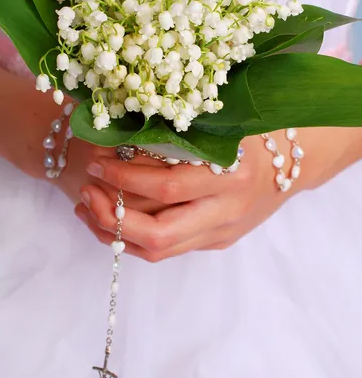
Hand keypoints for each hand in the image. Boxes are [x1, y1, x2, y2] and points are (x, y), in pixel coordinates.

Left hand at [75, 127, 361, 261]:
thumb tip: (118, 128)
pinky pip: (167, 250)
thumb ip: (177, 133)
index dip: (125, 177)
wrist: (292, 167)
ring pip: (159, 250)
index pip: (166, 187)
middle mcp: (224, 211)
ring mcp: (220, 233)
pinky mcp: (215, 243)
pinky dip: (132, 239)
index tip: (97, 159)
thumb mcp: (220, 127)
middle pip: (158, 234)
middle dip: (112, 217)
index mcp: (229, 176)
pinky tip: (110, 220)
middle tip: (85, 192)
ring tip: (87, 207)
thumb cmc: (251, 135)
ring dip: (114, 232)